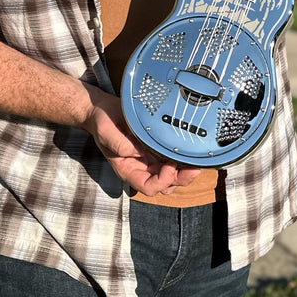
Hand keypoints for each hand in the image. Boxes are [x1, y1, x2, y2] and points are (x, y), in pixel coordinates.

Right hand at [82, 87, 200, 195]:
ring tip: (194, 160)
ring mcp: (149, 158)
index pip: (148, 186)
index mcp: (128, 169)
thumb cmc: (102, 122)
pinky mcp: (155, 147)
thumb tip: (141, 152)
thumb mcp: (107, 132)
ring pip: (172, 175)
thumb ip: (121, 145)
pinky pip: (171, 158)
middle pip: (165, 184)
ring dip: (184, 171)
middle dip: (181, 178)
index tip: (169, 166)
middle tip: (193, 166)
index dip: (162, 181)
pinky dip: (182, 158)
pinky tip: (188, 150)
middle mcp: (140, 167)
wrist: (103, 109)